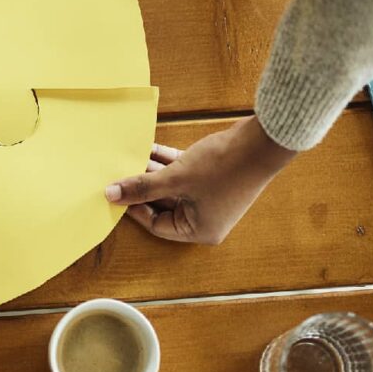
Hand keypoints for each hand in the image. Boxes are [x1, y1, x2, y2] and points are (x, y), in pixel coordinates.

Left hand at [104, 117, 296, 243]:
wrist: (263, 141)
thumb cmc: (224, 167)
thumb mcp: (176, 179)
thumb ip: (142, 187)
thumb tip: (110, 195)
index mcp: (200, 230)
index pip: (156, 225)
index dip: (133, 208)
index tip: (114, 192)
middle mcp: (206, 217)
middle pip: (162, 204)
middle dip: (142, 186)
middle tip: (117, 174)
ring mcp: (209, 196)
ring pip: (170, 186)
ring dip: (151, 171)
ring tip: (129, 157)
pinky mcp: (212, 175)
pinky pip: (181, 172)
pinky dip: (166, 161)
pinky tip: (147, 146)